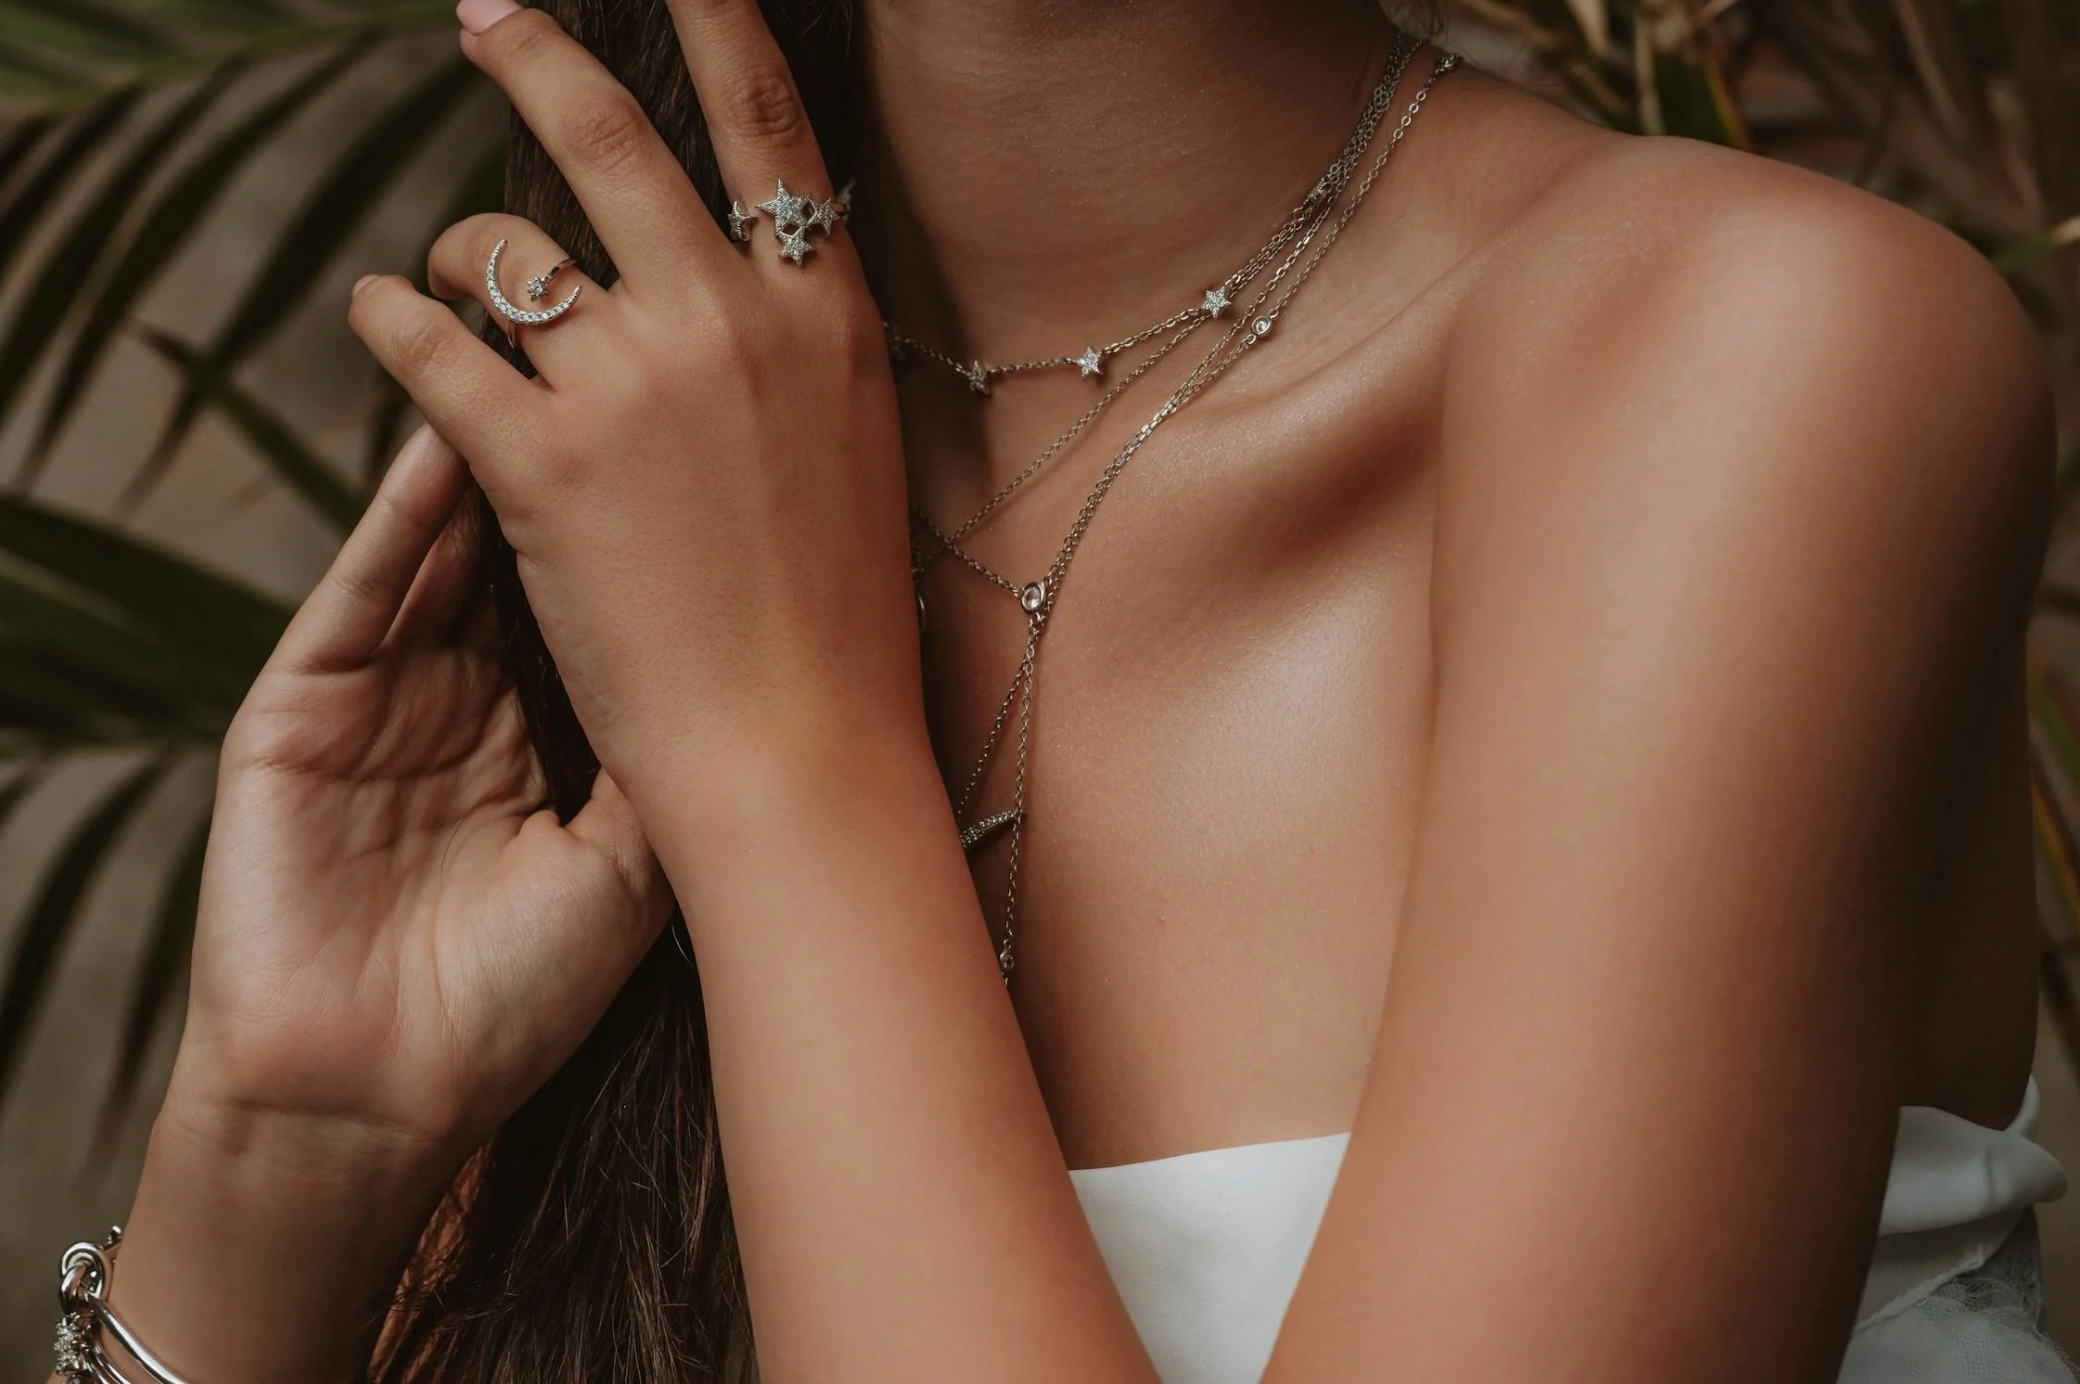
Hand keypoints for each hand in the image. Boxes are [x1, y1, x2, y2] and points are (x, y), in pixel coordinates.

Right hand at [172, 426, 670, 1156]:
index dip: (653, 522)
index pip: (602, 596)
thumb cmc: (517, 1001)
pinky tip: (449, 437)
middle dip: (580, 458)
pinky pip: (360, 586)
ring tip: (549, 361)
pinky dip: (403, 514)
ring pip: (445, 546)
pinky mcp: (301, 703)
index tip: (718, 437)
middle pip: (530, 549)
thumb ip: (670, 752)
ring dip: (493, 451)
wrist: (377, 1092)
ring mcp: (386, 694)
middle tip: (637, 359)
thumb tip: (764, 645)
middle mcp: (474, 697)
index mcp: (554, 734)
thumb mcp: (629, 866)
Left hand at [347, 0, 919, 824]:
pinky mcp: (543, 467)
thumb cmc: (840, 630)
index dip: (717, 25)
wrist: (803, 757)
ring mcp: (639, 389)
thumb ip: (801, 353)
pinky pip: (430, 346)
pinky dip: (388, 320)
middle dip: (532, 57)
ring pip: (501, 252)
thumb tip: (735, 285)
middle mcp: (735, 325)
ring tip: (442, 285)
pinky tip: (379, 321)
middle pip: (613, 139)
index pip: (770, 128)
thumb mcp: (854, 456)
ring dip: (455, 257)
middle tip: (484, 16)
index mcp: (828, 322)